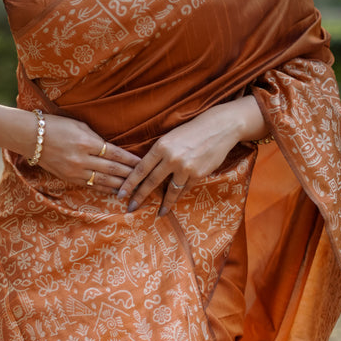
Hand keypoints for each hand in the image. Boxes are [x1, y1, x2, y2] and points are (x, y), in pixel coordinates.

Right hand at [35, 114, 139, 193]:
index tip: (143, 162)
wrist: (31, 137)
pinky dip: (105, 189)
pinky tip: (116, 191)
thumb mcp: (79, 126)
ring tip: (134, 188)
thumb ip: (97, 138)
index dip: (130, 159)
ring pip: (103, 180)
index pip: (115, 153)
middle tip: (145, 178)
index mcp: (86, 142)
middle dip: (130, 174)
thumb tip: (113, 149)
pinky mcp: (69, 178)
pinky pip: (91, 185)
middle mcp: (82, 159)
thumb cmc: (56, 125)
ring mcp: (75, 171)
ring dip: (120, 185)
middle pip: (112, 169)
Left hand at [117, 98, 265, 213]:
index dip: (129, 183)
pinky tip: (175, 202)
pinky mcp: (198, 174)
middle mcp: (171, 158)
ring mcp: (185, 167)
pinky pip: (185, 189)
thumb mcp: (170, 138)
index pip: (140, 169)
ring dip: (164, 203)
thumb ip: (158, 154)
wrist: (219, 127)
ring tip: (159, 213)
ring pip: (170, 190)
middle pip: (151, 182)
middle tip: (131, 208)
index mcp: (161, 147)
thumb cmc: (191, 131)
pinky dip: (179, 195)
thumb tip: (146, 172)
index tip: (121, 194)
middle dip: (140, 197)